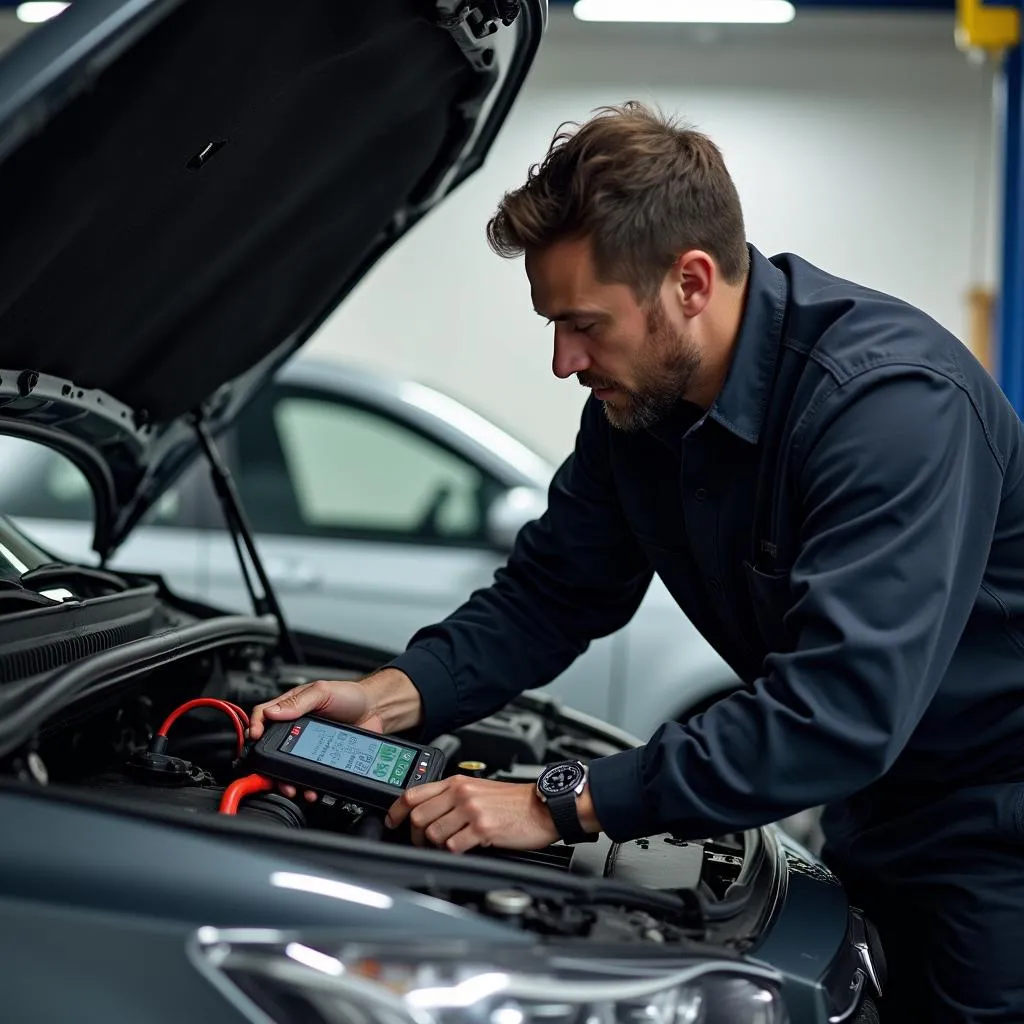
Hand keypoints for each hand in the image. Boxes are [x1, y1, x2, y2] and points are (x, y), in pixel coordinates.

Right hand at [249, 668, 421, 800]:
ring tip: (294, 788)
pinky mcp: (321, 760)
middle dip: (270, 766)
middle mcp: (295, 729)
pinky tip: (311, 789)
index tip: (255, 737)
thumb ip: (299, 701)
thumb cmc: (349, 696)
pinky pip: (309, 776)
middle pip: (272, 750)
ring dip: (288, 781)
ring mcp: (307, 746)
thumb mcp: (323, 692)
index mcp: (291, 708)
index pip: (263, 716)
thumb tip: (273, 712)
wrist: (376, 711)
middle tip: (273, 775)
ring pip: (288, 768)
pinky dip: (307, 786)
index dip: (255, 727)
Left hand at [385, 776, 559, 852]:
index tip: (392, 822)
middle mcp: (461, 793)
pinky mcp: (482, 828)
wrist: (543, 806)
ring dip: (435, 846)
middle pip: (418, 816)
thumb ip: (453, 797)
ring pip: (432, 833)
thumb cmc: (514, 801)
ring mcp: (471, 810)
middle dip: (415, 836)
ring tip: (447, 846)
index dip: (396, 811)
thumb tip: (427, 814)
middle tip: (422, 844)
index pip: (413, 793)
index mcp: (457, 782)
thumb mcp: (479, 789)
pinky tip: (464, 848)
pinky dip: (453, 851)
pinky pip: (453, 846)